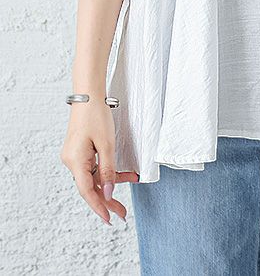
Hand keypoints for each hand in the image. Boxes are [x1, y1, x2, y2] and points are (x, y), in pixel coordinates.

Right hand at [61, 101, 139, 224]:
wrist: (88, 97)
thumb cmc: (96, 116)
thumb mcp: (107, 144)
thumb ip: (108, 170)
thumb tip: (109, 192)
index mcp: (75, 161)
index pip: (87, 191)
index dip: (99, 206)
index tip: (109, 219)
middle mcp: (71, 162)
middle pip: (91, 187)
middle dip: (108, 200)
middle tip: (122, 214)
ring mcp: (75, 157)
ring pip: (94, 177)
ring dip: (111, 183)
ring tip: (131, 184)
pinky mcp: (80, 152)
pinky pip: (94, 167)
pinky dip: (108, 171)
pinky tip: (124, 174)